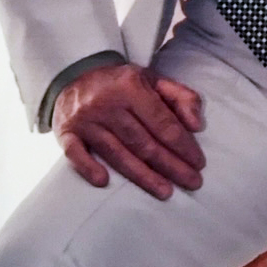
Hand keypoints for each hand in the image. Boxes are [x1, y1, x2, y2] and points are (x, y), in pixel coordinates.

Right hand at [53, 63, 205, 200]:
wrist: (75, 74)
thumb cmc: (122, 83)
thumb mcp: (154, 80)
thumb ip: (181, 97)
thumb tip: (197, 125)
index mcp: (131, 87)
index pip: (162, 122)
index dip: (183, 144)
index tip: (199, 163)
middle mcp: (107, 104)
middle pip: (143, 142)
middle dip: (171, 165)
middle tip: (192, 182)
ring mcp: (86, 120)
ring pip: (117, 153)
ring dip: (143, 176)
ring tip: (166, 192)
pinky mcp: (66, 133)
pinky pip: (76, 154)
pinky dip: (89, 168)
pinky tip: (104, 182)